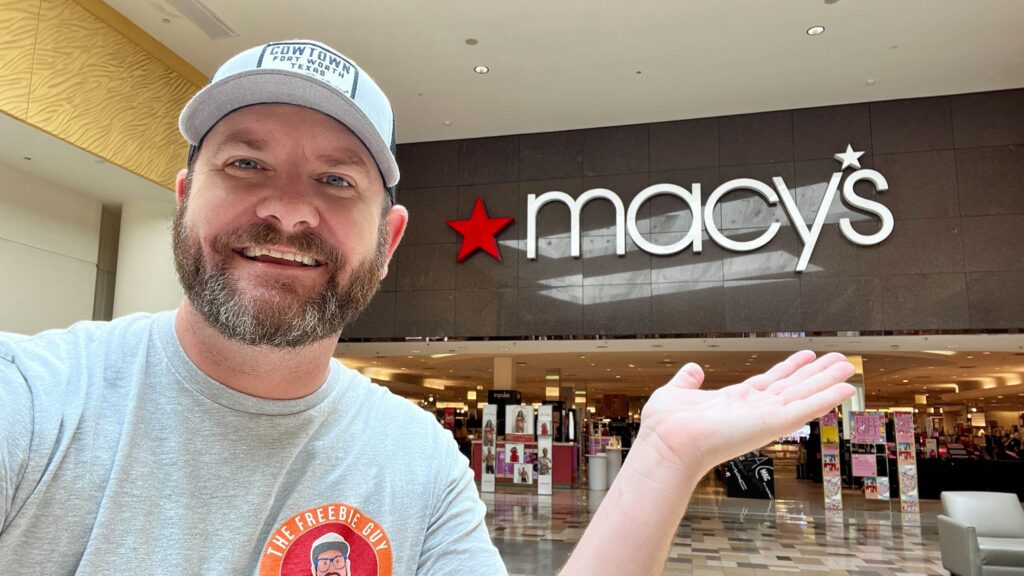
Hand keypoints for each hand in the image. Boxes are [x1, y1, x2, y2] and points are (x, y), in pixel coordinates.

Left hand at [636, 350, 855, 477]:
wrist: (667, 444)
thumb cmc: (665, 426)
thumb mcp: (676, 393)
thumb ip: (687, 381)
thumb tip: (692, 368)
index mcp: (733, 402)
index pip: (769, 382)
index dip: (789, 368)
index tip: (807, 356)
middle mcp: (753, 410)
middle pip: (793, 387)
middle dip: (816, 374)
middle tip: (840, 359)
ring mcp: (764, 417)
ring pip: (804, 395)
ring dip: (827, 381)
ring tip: (848, 366)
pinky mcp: (772, 423)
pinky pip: (806, 408)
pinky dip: (827, 398)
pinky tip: (845, 388)